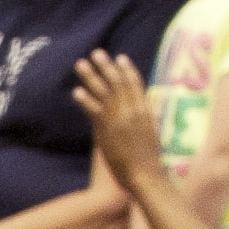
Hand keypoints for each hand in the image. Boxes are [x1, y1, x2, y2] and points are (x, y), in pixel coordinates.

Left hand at [73, 51, 164, 188]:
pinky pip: (94, 111)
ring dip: (90, 76)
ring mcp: (120, 119)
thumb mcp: (152, 132)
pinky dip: (85, 100)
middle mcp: (133, 110)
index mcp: (145, 110)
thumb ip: (147, 117)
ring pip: (104, 92)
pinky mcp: (108, 130)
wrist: (145, 175)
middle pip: (118, 82)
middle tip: (96, 53)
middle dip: (106, 66)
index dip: (127, 69)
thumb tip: (147, 106)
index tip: (120, 57)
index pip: (136, 84)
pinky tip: (76, 91)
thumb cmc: (149, 159)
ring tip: (80, 64)